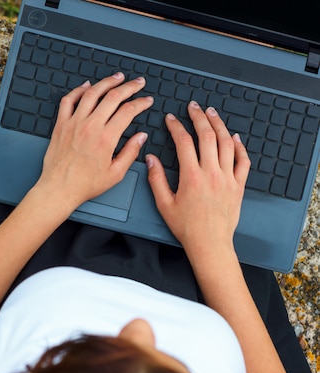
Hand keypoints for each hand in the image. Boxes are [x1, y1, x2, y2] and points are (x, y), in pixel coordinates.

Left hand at [35, 73, 152, 210]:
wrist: (59, 188)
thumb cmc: (84, 184)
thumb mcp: (115, 173)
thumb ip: (130, 152)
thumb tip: (141, 137)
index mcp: (106, 138)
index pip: (128, 111)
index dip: (141, 102)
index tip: (146, 100)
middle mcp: (90, 126)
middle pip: (113, 96)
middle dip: (129, 87)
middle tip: (137, 82)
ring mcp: (74, 123)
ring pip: (91, 93)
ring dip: (106, 82)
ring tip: (117, 77)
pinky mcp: (61, 125)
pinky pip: (68, 100)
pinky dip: (78, 90)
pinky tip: (86, 86)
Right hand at [146, 101, 250, 252]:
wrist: (210, 243)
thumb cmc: (186, 227)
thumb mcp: (164, 204)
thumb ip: (156, 179)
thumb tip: (150, 159)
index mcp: (191, 176)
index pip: (184, 142)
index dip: (176, 127)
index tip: (171, 119)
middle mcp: (212, 173)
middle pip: (207, 136)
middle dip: (199, 117)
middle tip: (193, 107)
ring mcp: (228, 178)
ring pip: (227, 143)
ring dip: (219, 125)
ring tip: (212, 113)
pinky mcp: (238, 185)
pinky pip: (243, 161)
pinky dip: (240, 146)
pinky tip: (235, 137)